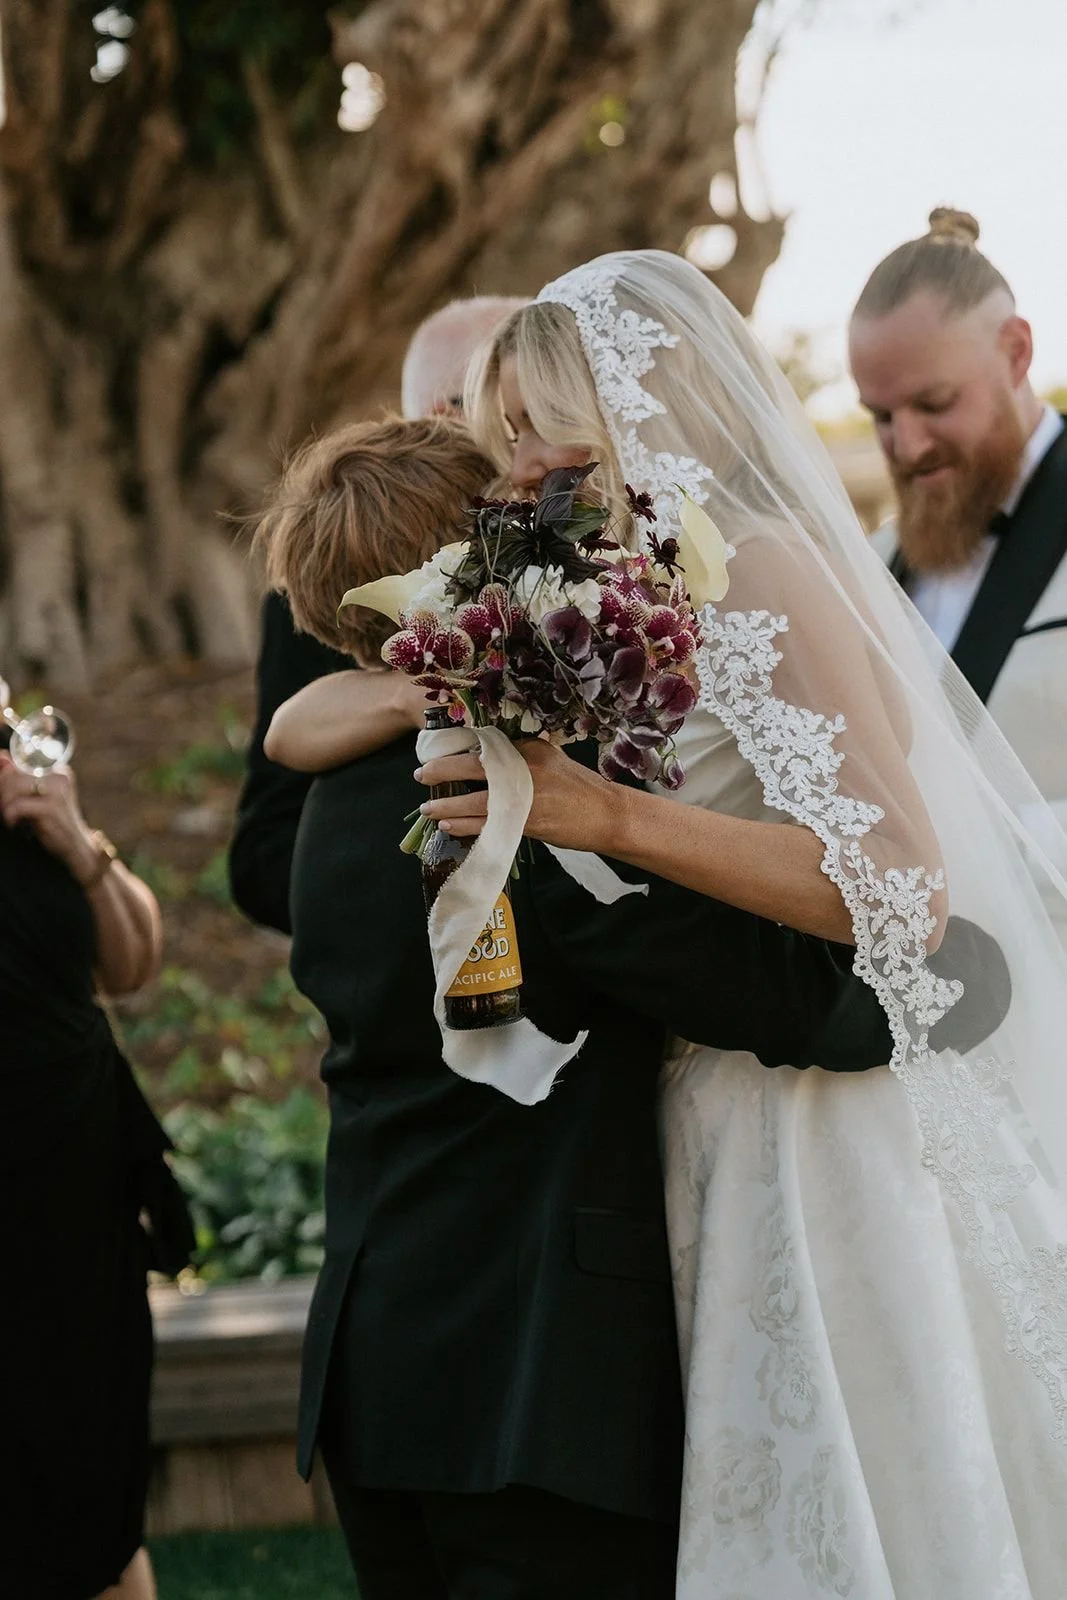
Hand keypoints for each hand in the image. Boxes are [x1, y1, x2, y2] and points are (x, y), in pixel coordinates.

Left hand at [0, 754, 101, 884]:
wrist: (77, 847)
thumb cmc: (54, 823)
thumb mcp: (38, 797)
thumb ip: (19, 778)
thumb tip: (0, 759)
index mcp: (57, 769)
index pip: (19, 759)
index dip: (4, 773)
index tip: (3, 791)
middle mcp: (58, 775)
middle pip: (13, 772)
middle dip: (2, 791)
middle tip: (5, 807)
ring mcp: (56, 791)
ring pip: (13, 786)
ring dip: (4, 804)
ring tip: (9, 815)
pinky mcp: (50, 808)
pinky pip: (17, 806)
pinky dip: (10, 817)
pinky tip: (15, 825)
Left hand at [415, 739, 623, 854]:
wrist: (607, 814)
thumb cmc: (579, 787)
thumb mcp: (552, 757)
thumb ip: (522, 753)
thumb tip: (488, 752)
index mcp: (528, 749)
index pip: (484, 744)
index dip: (455, 749)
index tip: (435, 752)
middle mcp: (524, 768)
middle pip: (473, 767)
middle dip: (442, 771)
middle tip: (421, 775)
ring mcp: (524, 797)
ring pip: (475, 800)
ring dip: (447, 806)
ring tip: (427, 809)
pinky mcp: (526, 823)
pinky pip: (487, 825)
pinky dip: (465, 826)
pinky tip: (449, 826)